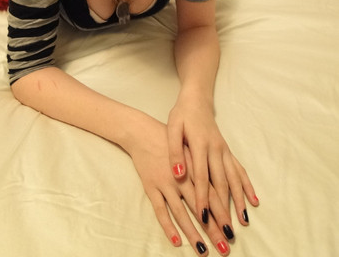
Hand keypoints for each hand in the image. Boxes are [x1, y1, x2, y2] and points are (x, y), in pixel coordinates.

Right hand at [127, 117, 238, 255]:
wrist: (143, 131)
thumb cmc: (170, 140)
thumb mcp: (190, 148)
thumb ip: (204, 166)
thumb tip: (224, 185)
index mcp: (195, 167)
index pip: (213, 194)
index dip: (223, 213)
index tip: (232, 231)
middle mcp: (182, 177)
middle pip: (200, 207)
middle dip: (213, 229)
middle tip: (225, 248)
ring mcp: (165, 183)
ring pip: (182, 213)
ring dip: (193, 233)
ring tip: (203, 251)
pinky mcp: (151, 187)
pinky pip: (160, 210)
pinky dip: (168, 226)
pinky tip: (177, 241)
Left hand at [167, 98, 258, 241]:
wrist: (197, 99)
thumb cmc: (182, 114)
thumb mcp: (173, 128)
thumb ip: (175, 152)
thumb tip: (178, 175)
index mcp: (200, 145)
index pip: (201, 177)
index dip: (202, 198)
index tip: (203, 218)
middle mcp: (215, 149)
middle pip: (220, 183)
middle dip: (223, 208)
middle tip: (225, 230)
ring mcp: (224, 150)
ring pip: (233, 179)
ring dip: (239, 201)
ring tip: (242, 222)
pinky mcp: (228, 151)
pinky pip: (240, 170)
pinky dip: (247, 186)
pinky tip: (253, 201)